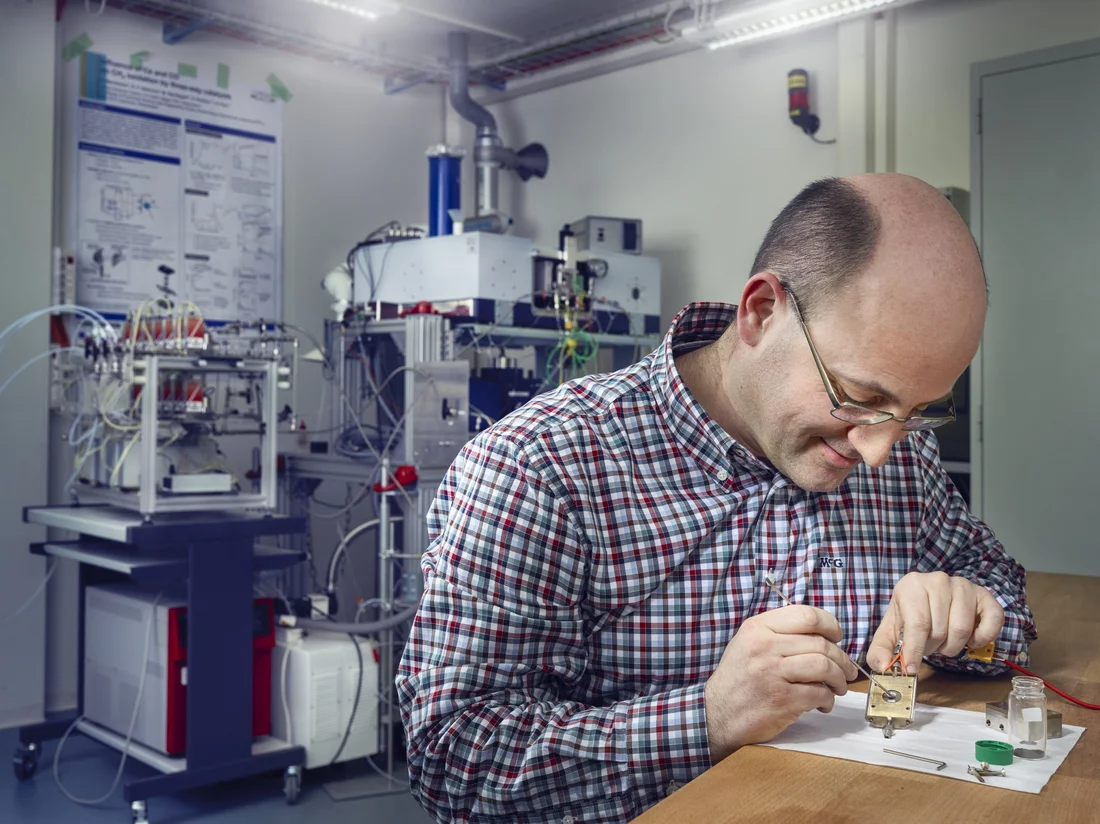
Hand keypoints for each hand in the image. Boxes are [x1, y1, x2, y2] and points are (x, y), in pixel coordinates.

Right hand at [704, 605, 858, 761]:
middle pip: (821, 643)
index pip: (806, 615)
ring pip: (824, 666)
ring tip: (837, 687)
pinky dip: (828, 699)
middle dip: (841, 659)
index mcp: (759, 628)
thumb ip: (780, 633)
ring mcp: (772, 673)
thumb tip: (822, 633)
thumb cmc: (739, 679)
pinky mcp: (781, 699)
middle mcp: (765, 646)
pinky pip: (819, 693)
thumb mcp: (749, 643)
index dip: (830, 625)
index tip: (837, 638)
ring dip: (839, 679)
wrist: (717, 714)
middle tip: (846, 671)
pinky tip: (823, 703)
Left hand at [867, 571, 1004, 673]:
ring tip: (944, 640)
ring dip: (953, 646)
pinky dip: (982, 638)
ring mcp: (963, 585)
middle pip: (939, 630)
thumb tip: (881, 666)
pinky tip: (971, 639)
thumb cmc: (911, 614)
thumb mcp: (891, 629)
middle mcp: (938, 580)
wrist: (931, 596)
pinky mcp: (985, 595)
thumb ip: (882, 648)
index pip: (917, 624)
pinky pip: (992, 621)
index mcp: (911, 585)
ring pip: (962, 629)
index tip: (911, 670)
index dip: (915, 651)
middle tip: (929, 645)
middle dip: (932, 647)